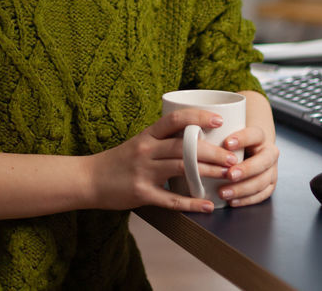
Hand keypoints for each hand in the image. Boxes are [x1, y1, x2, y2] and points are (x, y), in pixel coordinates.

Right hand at [86, 108, 237, 213]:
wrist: (88, 180)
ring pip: (182, 168)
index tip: (220, 121)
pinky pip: (170, 199)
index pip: (175, 119)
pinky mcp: (141, 194)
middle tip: (233, 157)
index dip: (199, 117)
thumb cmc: (117, 161)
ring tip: (228, 175)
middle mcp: (146, 150)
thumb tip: (193, 137)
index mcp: (146, 135)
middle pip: (184, 146)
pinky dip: (191, 203)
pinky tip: (207, 205)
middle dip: (213, 151)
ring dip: (208, 172)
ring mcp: (143, 172)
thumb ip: (161, 141)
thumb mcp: (138, 144)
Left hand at [215, 125, 278, 207]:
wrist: (252, 150)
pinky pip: (262, 195)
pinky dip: (246, 200)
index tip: (226, 143)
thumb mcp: (231, 135)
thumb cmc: (235, 143)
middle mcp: (269, 153)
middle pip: (263, 161)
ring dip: (243, 188)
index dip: (242, 139)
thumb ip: (219, 135)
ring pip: (262, 181)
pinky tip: (232, 201)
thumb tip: (195, 136)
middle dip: (246, 169)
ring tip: (224, 192)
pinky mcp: (270, 185)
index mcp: (260, 136)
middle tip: (229, 174)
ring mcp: (271, 170)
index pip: (254, 135)